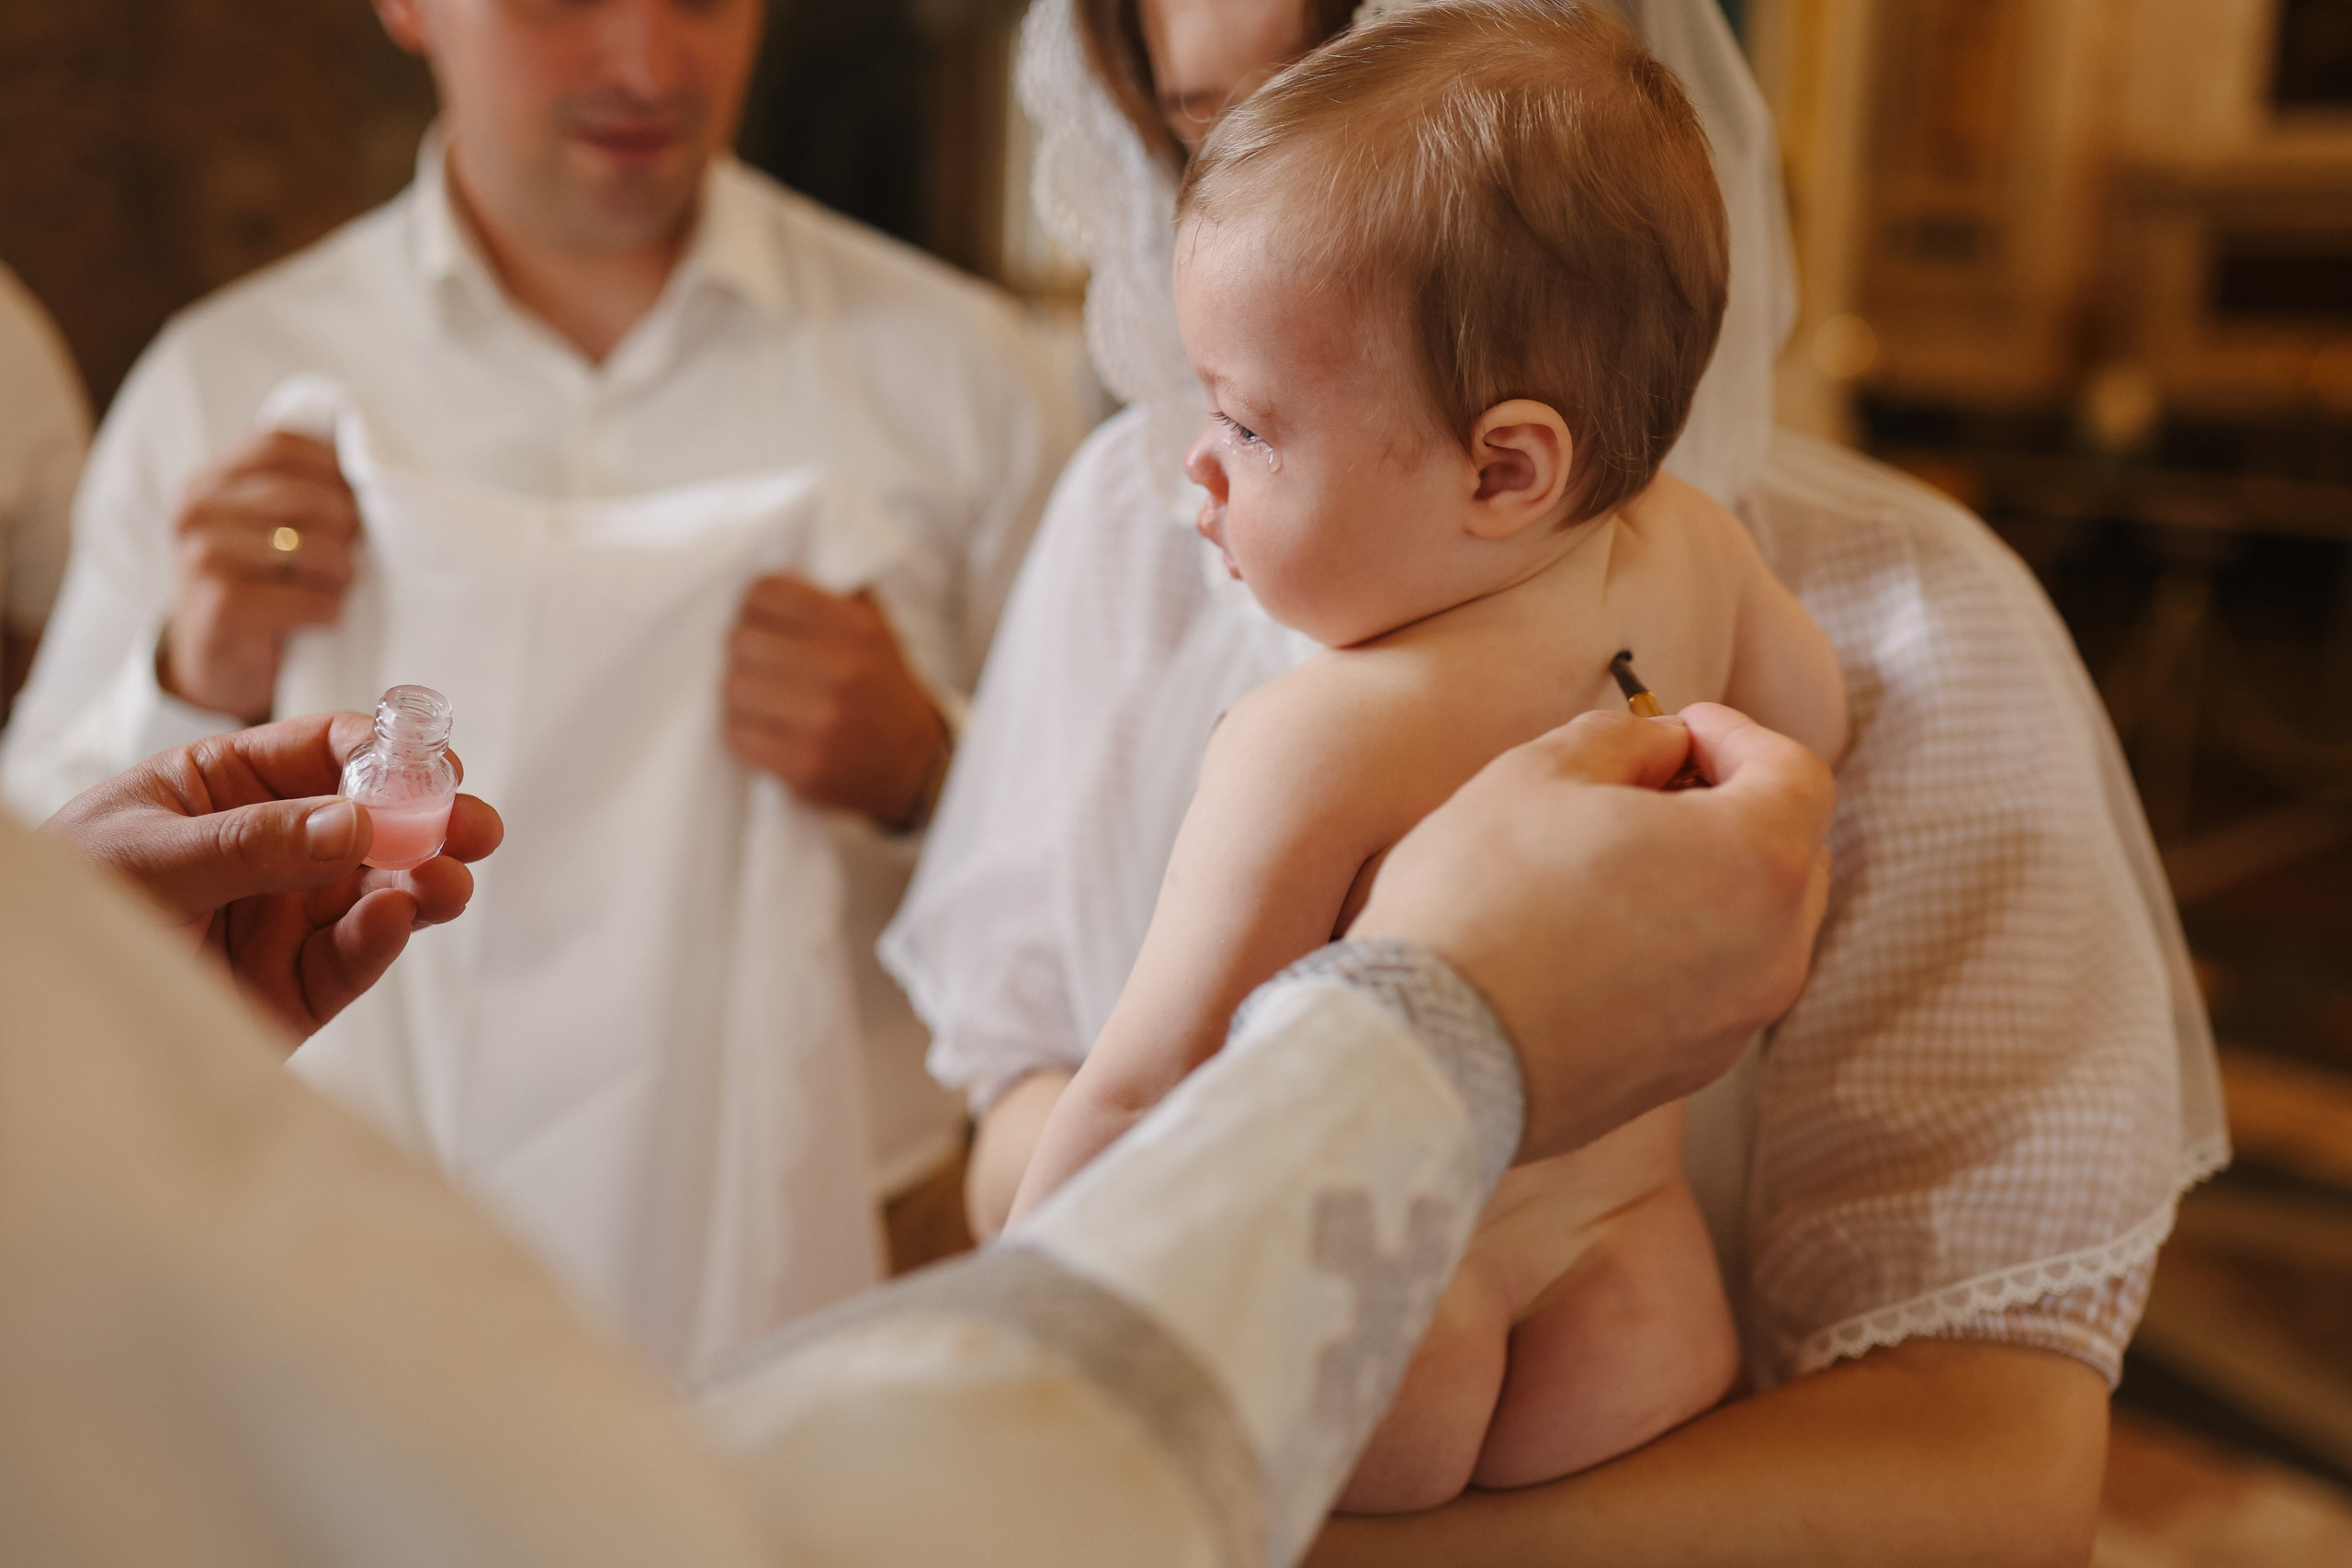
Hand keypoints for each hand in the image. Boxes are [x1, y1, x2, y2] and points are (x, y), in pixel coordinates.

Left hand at [42, 712, 502, 1044]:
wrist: (31, 1012)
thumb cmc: (69, 904)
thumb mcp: (147, 856)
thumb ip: (253, 842)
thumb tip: (353, 822)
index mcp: (229, 789)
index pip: (324, 753)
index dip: (383, 752)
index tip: (429, 764)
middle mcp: (274, 849)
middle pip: (374, 824)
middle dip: (431, 823)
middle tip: (474, 827)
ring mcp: (290, 919)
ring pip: (382, 893)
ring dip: (425, 884)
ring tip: (446, 884)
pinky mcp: (298, 989)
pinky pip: (353, 959)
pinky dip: (381, 940)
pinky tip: (394, 919)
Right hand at [161, 430, 361, 720]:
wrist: (218, 661)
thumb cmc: (260, 584)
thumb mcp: (268, 526)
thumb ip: (297, 489)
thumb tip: (371, 467)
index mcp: (206, 481)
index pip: (280, 444)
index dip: (332, 468)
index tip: (354, 499)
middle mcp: (196, 512)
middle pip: (306, 496)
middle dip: (347, 527)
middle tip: (350, 555)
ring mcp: (203, 558)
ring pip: (313, 546)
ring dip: (342, 573)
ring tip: (334, 588)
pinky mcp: (221, 606)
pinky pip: (310, 598)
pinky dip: (330, 610)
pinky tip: (320, 618)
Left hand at [722, 575, 947, 825]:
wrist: (913, 764)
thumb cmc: (880, 686)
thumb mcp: (874, 626)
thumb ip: (832, 590)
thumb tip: (778, 554)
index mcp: (854, 628)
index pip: (765, 592)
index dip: (755, 606)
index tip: (762, 622)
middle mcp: (838, 670)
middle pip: (741, 640)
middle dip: (745, 652)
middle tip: (760, 663)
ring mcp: (819, 720)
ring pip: (732, 688)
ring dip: (741, 694)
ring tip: (762, 699)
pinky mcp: (801, 763)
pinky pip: (736, 734)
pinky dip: (744, 733)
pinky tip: (766, 730)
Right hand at [1354, 704, 1834, 1162]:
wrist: (1431, 1051)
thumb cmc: (1480, 900)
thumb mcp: (1539, 775)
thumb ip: (1622, 741)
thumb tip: (1658, 748)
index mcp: (1756, 861)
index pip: (1797, 774)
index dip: (1739, 736)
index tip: (1680, 728)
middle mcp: (1773, 951)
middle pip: (1793, 853)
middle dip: (1735, 805)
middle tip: (1654, 785)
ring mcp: (1735, 1024)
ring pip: (1758, 928)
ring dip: (1711, 881)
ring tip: (1621, 863)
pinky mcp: (1689, 1072)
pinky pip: (1714, 989)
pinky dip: (1684, 948)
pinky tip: (1600, 936)